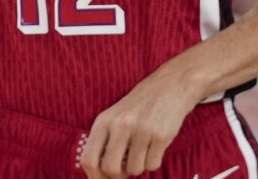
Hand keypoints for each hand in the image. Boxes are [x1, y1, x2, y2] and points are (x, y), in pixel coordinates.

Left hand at [80, 71, 202, 177]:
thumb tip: (99, 175)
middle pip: (110, 169)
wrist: (169, 87)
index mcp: (103, 122)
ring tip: (142, 150)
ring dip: (139, 166)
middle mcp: (120, 125)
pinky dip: (153, 161)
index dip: (94, 177)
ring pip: (135, 170)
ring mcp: (141, 130)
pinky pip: (153, 165)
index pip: (89, 160)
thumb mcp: (113, 118)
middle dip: (119, 175)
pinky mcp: (161, 135)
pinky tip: (154, 146)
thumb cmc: (137, 107)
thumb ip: (104, 142)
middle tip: (125, 169)